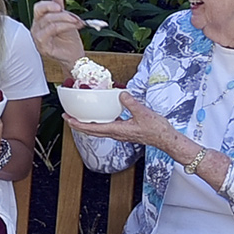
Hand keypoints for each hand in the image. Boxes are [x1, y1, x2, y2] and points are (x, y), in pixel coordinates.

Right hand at [30, 0, 86, 67]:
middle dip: (61, 13)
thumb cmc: (69, 40)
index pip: (39, 8)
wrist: (74, 56)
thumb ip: (61, 9)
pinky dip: (63, 26)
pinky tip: (72, 27)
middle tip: (74, 16)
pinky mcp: (42, 46)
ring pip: (48, 21)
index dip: (48, 4)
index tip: (60, 5)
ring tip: (77, 22)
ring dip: (65, 19)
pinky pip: (50, 31)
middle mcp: (36, 28)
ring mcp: (37, 37)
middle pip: (43, 13)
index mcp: (40, 21)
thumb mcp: (67, 21)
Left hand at [62, 92, 179, 146]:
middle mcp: (116, 134)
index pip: (92, 129)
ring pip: (98, 130)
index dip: (78, 124)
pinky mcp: (124, 132)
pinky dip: (99, 123)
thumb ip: (131, 103)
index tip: (68, 119)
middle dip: (78, 125)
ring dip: (87, 125)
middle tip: (68, 117)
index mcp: (117, 130)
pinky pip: (107, 128)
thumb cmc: (156, 130)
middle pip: (91, 131)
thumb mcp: (143, 113)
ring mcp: (119, 134)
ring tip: (80, 117)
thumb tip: (121, 94)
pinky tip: (101, 116)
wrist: (165, 139)